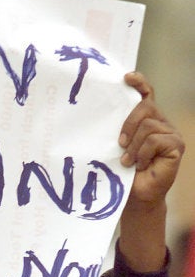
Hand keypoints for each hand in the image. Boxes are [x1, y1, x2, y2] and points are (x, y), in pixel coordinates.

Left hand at [117, 72, 183, 271]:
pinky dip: (143, 153)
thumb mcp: (117, 148)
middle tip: (120, 144)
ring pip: (147, 126)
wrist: (135, 198)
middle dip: (128, 124)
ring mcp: (171, 133)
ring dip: (133, 146)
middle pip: (144, 107)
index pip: (146, 94)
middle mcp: (161, 123)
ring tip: (128, 162)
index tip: (125, 78)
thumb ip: (118, 130)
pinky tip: (140, 165)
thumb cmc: (123, 174)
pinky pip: (155, 139)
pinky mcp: (176, 145)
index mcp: (147, 120)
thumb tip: (101, 113)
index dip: (139, 83)